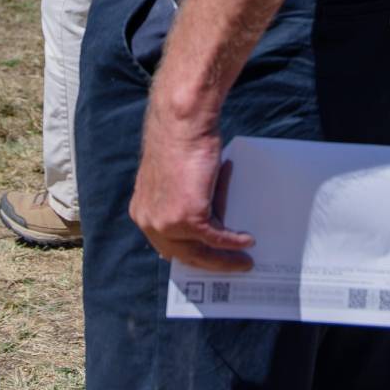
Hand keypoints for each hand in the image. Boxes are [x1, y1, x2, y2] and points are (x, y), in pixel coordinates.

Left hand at [128, 107, 253, 270]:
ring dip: (226, 259)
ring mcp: (168, 223)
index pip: (167, 245)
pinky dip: (235, 241)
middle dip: (211, 263)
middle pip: (185, 255)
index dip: (189, 255)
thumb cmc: (178, 142)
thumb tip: (206, 221)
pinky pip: (218, 238)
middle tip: (231, 266)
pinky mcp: (188, 219)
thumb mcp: (171, 180)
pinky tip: (247, 240)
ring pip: (202, 252)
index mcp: (142, 211)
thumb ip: (177, 201)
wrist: (181, 123)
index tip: (207, 262)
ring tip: (244, 260)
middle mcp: (150, 221)